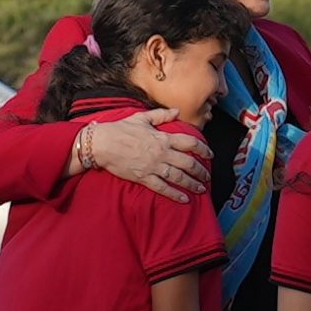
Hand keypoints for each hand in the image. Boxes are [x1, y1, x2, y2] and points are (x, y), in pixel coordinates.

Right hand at [89, 111, 209, 198]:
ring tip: (201, 189)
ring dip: (193, 184)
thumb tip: (177, 111)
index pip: (190, 143)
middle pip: (189, 163)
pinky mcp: (144, 178)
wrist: (100, 143)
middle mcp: (162, 153)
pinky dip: (175, 194)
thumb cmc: (120, 129)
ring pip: (179, 177)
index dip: (203, 149)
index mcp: (163, 138)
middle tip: (208, 176)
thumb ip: (161, 115)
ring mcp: (154, 167)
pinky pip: (163, 188)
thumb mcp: (141, 118)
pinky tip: (185, 199)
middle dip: (201, 171)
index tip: (210, 155)